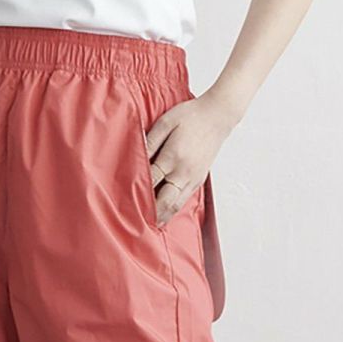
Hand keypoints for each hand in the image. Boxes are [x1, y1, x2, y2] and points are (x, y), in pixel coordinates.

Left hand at [145, 90, 241, 225]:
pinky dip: (173, 210)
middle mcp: (184, 172)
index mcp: (173, 157)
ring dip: (162, 216)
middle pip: (164, 201)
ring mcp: (194, 178)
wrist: (218, 116)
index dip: (137, 193)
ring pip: (176, 205)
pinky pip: (185, 200)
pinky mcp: (199, 179)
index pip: (151, 181)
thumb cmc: (191, 116)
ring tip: (149, 225)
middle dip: (150, 213)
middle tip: (135, 223)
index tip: (124, 201)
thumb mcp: (165, 122)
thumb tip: (136, 157)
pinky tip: (165, 214)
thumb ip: (150, 141)